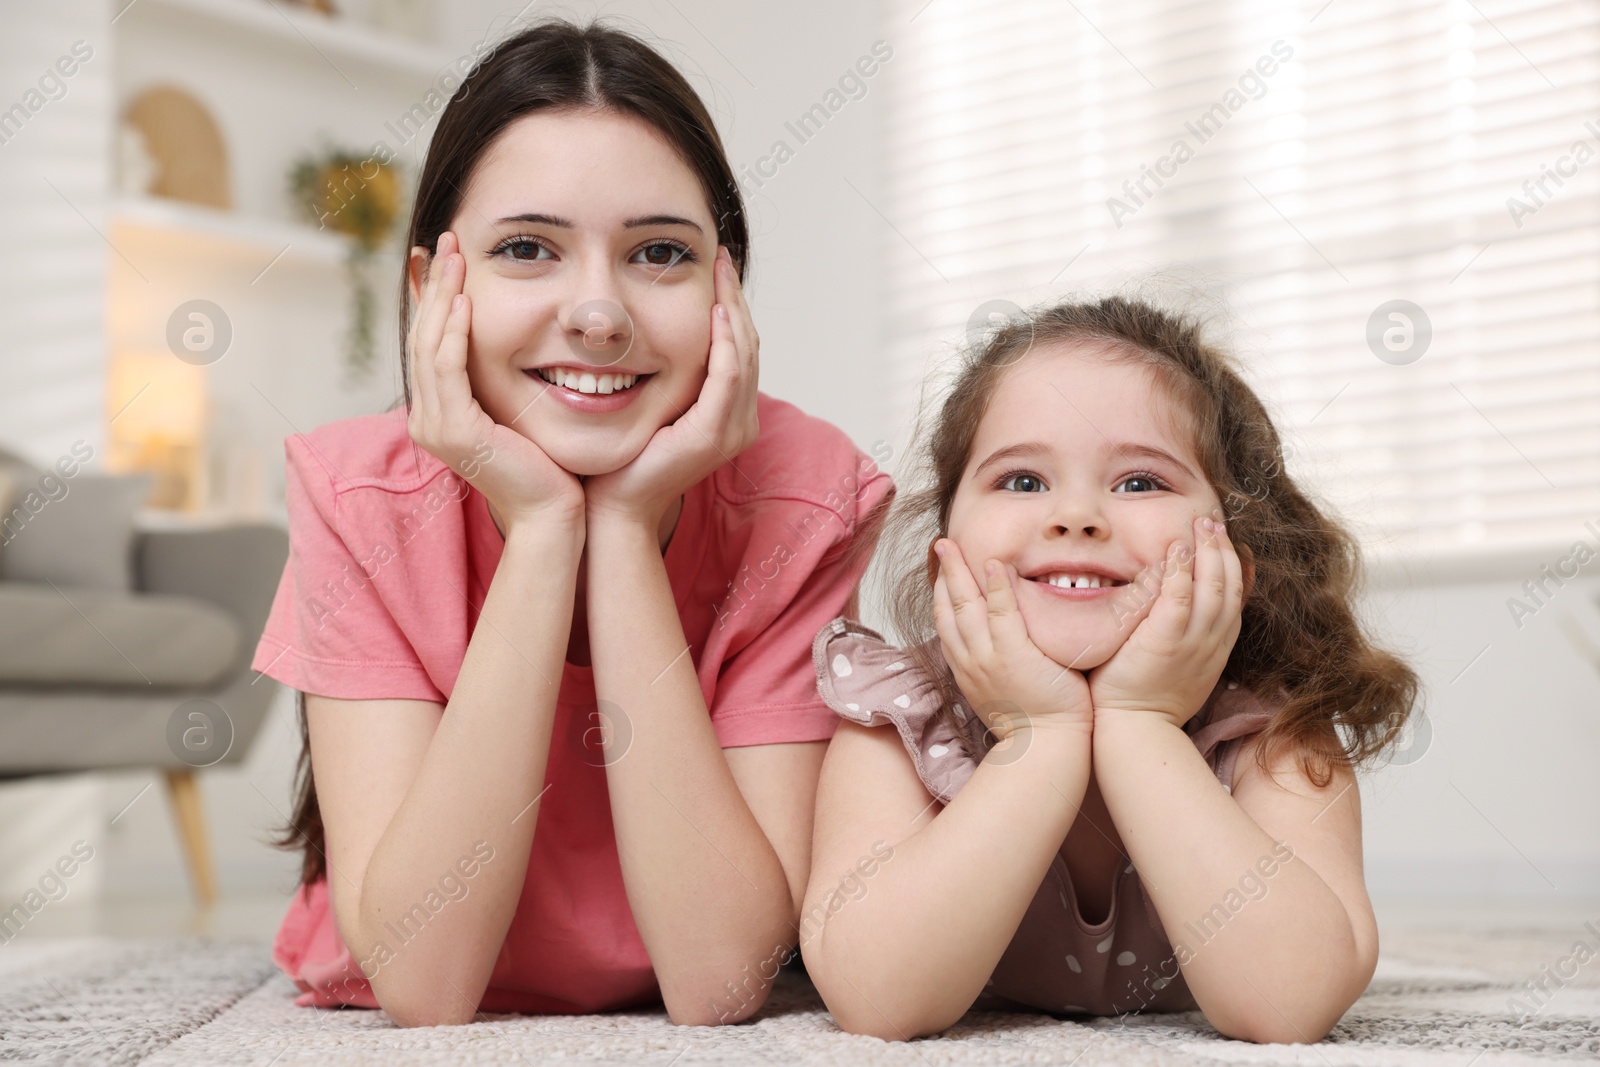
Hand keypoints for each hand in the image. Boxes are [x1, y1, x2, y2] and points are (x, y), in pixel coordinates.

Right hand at [406, 232, 583, 531]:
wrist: (553, 516)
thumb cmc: (549, 468)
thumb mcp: (520, 411)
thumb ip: (506, 381)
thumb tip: (518, 341)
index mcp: (439, 412)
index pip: (430, 342)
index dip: (437, 296)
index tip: (451, 255)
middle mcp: (427, 418)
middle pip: (422, 336)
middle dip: (437, 285)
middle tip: (449, 240)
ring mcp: (435, 426)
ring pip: (429, 346)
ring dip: (443, 297)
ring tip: (455, 256)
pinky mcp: (454, 432)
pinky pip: (447, 370)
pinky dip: (454, 334)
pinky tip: (466, 303)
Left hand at [583, 247, 758, 530]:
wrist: (613, 507)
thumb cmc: (622, 459)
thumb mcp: (649, 404)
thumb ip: (661, 373)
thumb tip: (645, 330)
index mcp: (727, 413)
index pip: (738, 348)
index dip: (731, 306)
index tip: (716, 267)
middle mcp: (739, 421)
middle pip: (747, 345)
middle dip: (735, 298)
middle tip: (722, 257)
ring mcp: (731, 430)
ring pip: (743, 354)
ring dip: (733, 309)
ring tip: (721, 272)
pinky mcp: (713, 435)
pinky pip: (727, 376)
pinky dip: (724, 341)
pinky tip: (714, 310)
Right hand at [931, 538, 1093, 741]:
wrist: (1044, 747)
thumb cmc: (1032, 721)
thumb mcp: (999, 689)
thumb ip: (995, 662)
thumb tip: (999, 643)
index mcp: (966, 667)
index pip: (946, 621)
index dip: (942, 591)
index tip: (943, 569)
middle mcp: (970, 660)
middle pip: (948, 607)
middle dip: (943, 573)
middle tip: (941, 544)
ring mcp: (988, 657)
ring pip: (967, 605)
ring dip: (959, 571)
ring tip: (954, 543)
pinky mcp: (1013, 655)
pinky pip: (1002, 613)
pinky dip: (997, 586)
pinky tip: (995, 563)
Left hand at [1087, 515, 1243, 728]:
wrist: (1136, 730)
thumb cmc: (1148, 699)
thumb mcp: (1182, 667)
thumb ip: (1187, 637)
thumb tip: (1184, 610)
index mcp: (1216, 646)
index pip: (1236, 597)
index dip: (1236, 565)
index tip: (1228, 542)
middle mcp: (1212, 641)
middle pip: (1231, 584)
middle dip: (1224, 549)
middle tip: (1213, 522)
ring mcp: (1192, 641)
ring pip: (1213, 586)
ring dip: (1209, 551)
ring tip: (1201, 524)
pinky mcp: (1166, 640)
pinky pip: (1179, 597)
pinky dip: (1181, 570)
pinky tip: (1177, 549)